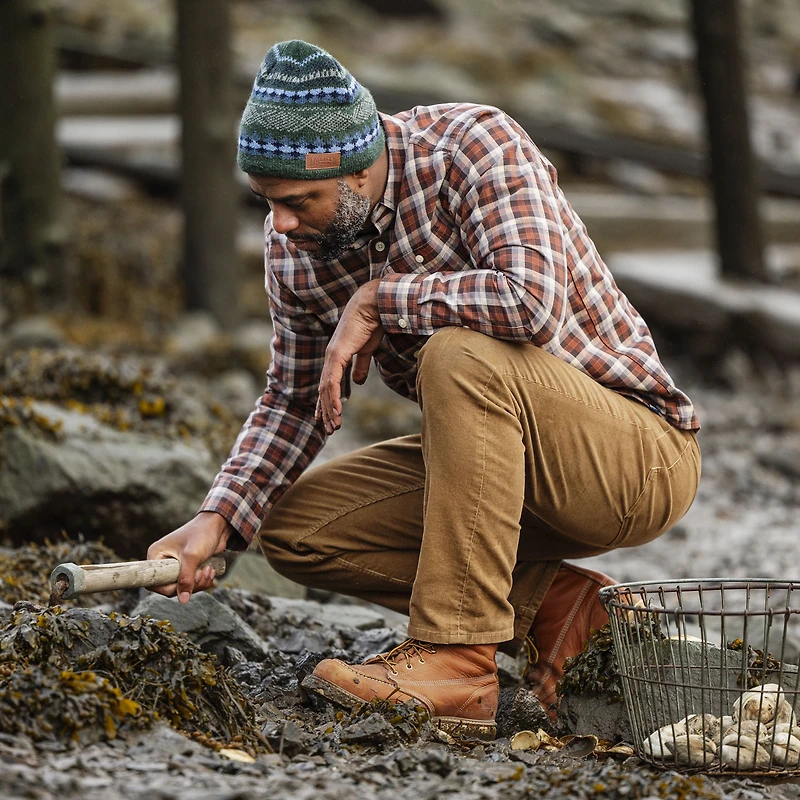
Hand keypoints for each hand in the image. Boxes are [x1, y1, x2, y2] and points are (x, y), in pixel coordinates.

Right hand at [146, 511, 231, 602]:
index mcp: (156, 555)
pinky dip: (202, 581)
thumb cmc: (202, 534)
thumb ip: (186, 578)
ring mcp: (175, 566)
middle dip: (189, 584)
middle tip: (201, 573)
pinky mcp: (187, 568)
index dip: (168, 588)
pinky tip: (210, 570)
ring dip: (199, 583)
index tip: (183, 582)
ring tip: (208, 570)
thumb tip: (183, 600)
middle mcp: (163, 562)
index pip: (153, 582)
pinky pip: (191, 584)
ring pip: (183, 588)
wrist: (218, 525)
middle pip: (170, 588)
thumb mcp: (192, 556)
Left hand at [317, 279, 383, 433]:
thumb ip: (360, 365)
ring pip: (325, 389)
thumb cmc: (372, 324)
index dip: (326, 401)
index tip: (327, 417)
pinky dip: (333, 398)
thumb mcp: (366, 350)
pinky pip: (332, 382)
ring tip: (334, 427)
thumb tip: (358, 381)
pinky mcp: (337, 354)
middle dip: (326, 411)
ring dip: (329, 410)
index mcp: (337, 356)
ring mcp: (332, 356)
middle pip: (323, 390)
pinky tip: (337, 412)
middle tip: (330, 429)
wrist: (374, 306)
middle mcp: (331, 357)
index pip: (327, 384)